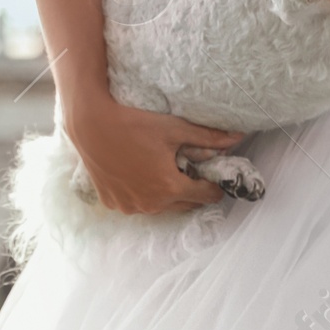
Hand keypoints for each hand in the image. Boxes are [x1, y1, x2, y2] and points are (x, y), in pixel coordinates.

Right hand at [63, 93, 246, 213]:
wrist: (91, 124)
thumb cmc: (133, 123)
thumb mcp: (174, 128)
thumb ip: (208, 137)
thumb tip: (238, 138)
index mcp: (170, 188)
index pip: (205, 196)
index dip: (214, 186)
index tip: (215, 178)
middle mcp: (151, 204)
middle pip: (185, 204)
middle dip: (192, 190)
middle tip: (192, 172)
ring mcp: (130, 206)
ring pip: (160, 206)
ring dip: (167, 194)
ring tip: (164, 171)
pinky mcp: (113, 203)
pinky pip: (136, 204)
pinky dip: (143, 194)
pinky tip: (141, 175)